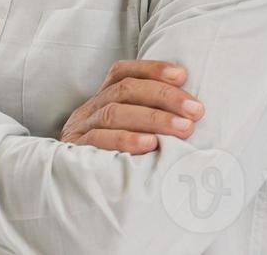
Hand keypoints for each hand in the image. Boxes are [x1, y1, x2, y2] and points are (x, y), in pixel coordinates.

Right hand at [59, 59, 204, 153]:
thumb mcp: (128, 134)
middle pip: (124, 90)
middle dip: (164, 96)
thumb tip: (191, 110)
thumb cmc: (115, 162)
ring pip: (114, 113)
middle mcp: (88, 111)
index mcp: (100, 100)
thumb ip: (149, 118)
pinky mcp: (76, 153)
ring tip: (183, 128)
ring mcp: (80, 130)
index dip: (151, 69)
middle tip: (195, 110)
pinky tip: (152, 144)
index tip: (182, 75)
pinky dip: (127, 140)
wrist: (71, 197)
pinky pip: (99, 141)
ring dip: (153, 118)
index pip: (121, 72)